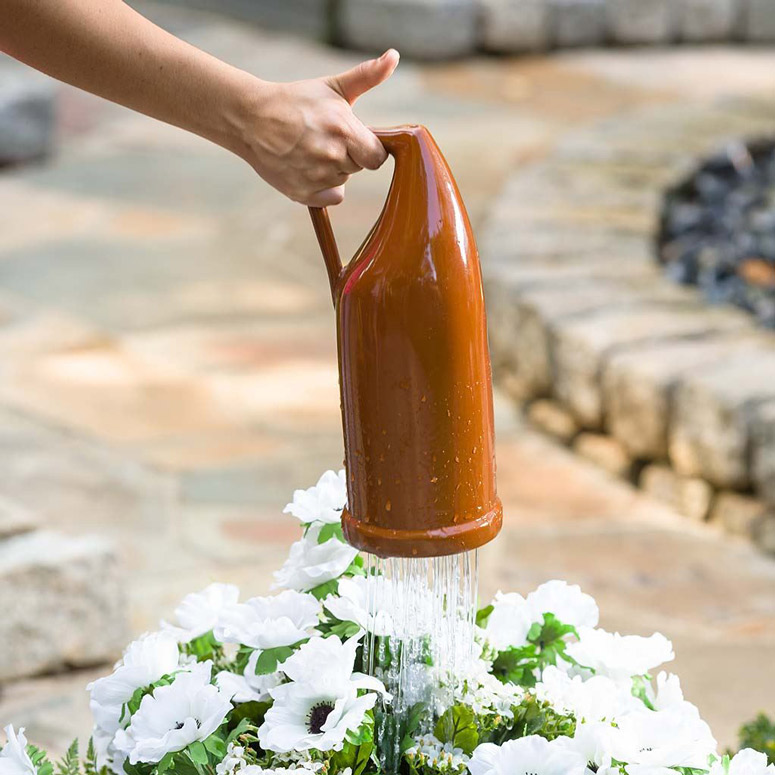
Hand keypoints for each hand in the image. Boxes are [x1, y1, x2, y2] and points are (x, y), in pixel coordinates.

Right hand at [239, 49, 399, 206]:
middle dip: (348, 154)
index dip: (367, 146)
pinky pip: (331, 196)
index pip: (377, 156)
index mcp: (344, 131)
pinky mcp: (303, 193)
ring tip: (310, 150)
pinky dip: (323, 187)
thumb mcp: (333, 86)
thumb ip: (367, 76)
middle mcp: (333, 157)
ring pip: (343, 180)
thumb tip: (394, 56)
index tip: (352, 136)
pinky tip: (307, 168)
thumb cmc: (296, 101)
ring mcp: (317, 177)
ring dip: (333, 169)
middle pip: (358, 166)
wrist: (251, 119)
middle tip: (323, 138)